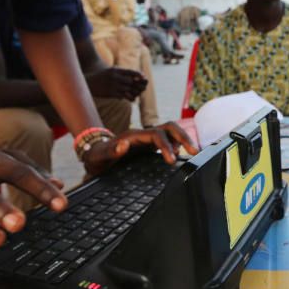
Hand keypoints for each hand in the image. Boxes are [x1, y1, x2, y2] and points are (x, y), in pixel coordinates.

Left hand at [81, 122, 198, 175]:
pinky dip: (178, 145)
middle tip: (194, 151)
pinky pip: (169, 140)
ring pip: (171, 132)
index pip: (156, 135)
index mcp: (134, 136)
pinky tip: (183, 156)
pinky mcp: (150, 145)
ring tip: (193, 152)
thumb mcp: (99, 156)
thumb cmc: (97, 157)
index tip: (172, 160)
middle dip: (183, 137)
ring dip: (183, 139)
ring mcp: (148, 139)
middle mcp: (143, 134)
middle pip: (169, 127)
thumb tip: (123, 145)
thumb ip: (110, 151)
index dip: (166, 145)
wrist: (94, 155)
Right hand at [86, 67, 146, 100]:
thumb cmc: (101, 76)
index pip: (130, 72)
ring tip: (137, 94)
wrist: (89, 83)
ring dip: (134, 92)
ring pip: (128, 90)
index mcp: (115, 70)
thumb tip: (133, 78)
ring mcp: (113, 85)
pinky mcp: (111, 93)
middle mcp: (115, 77)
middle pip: (131, 82)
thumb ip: (121, 74)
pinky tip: (131, 98)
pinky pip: (123, 96)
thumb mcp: (110, 71)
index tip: (144, 77)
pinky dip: (128, 97)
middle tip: (143, 88)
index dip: (139, 74)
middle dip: (138, 85)